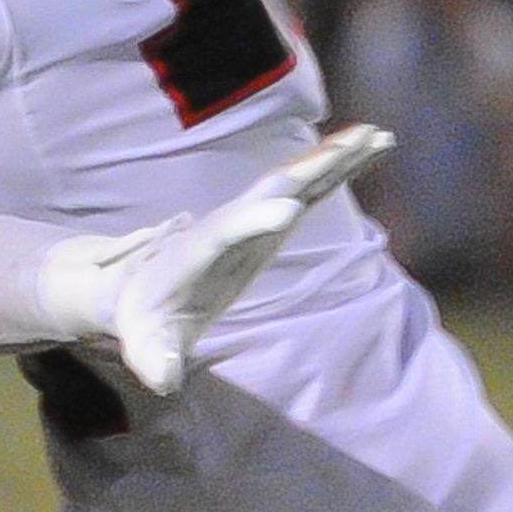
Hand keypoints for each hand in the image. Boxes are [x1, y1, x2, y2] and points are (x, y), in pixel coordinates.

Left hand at [43, 123, 395, 393]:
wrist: (137, 287)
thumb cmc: (145, 321)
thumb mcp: (146, 345)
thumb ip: (155, 359)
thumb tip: (163, 377)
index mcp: (199, 253)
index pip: (226, 233)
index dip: (253, 221)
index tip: (288, 208)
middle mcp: (228, 225)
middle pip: (270, 190)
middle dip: (308, 170)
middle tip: (350, 146)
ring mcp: (251, 218)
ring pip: (295, 180)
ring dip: (333, 157)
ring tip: (376, 134)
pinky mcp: (270, 220)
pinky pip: (309, 189)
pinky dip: (337, 167)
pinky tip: (369, 147)